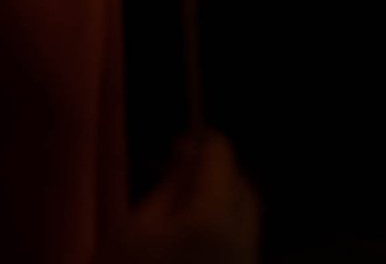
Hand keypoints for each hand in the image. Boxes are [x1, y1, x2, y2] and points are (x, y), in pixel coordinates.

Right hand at [115, 129, 259, 263]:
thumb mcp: (136, 227)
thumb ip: (170, 186)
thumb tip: (189, 149)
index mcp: (212, 222)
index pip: (222, 159)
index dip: (206, 142)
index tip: (188, 138)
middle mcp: (241, 245)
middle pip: (245, 189)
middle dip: (221, 173)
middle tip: (186, 169)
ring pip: (248, 220)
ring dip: (225, 202)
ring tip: (187, 206)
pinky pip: (243, 247)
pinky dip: (226, 231)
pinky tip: (196, 238)